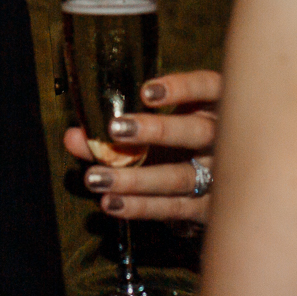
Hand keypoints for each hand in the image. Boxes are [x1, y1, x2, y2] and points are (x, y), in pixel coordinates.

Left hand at [64, 69, 218, 223]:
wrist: (224, 190)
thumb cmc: (180, 145)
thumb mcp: (158, 129)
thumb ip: (116, 130)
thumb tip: (72, 137)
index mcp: (217, 105)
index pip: (207, 87)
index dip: (181, 88)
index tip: (146, 92)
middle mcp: (225, 138)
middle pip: (197, 132)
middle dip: (157, 131)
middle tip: (114, 129)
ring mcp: (221, 176)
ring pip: (181, 176)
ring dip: (135, 178)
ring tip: (96, 177)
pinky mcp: (209, 209)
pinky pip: (174, 208)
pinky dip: (141, 207)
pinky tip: (112, 203)